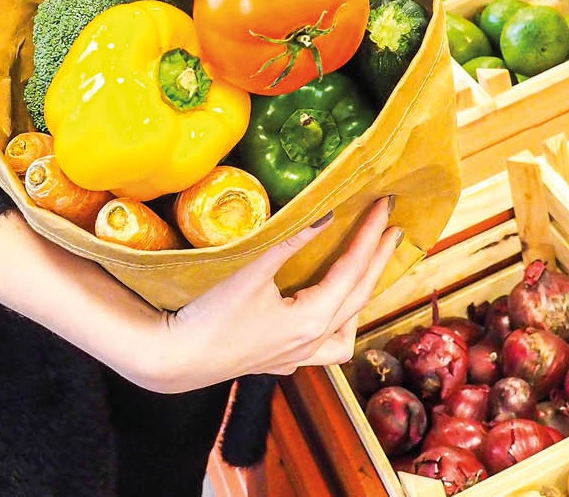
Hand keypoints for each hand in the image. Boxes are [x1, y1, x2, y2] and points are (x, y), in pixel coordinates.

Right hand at [150, 197, 399, 392]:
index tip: (385, 207)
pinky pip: (326, 347)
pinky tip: (331, 311)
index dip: (370, 234)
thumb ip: (292, 241)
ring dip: (362, 299)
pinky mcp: (283, 362)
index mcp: (312, 319)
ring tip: (368, 271)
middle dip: (379, 258)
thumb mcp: (252, 271)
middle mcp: (313, 341)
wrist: (174, 359)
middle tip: (393, 227)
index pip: (352, 268)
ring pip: (347, 330)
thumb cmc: (209, 314)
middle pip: (360, 295)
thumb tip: (327, 213)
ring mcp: (299, 357)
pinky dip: (337, 326)